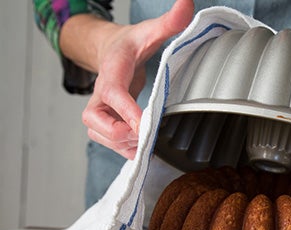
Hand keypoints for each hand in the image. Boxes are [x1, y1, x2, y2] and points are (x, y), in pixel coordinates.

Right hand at [76, 0, 193, 158]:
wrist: (111, 52)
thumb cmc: (130, 45)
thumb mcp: (149, 31)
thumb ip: (169, 21)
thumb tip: (188, 3)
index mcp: (111, 73)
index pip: (113, 95)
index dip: (128, 113)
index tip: (147, 126)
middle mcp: (99, 95)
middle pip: (100, 125)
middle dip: (127, 132)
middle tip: (152, 130)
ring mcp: (99, 111)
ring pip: (102, 137)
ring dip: (127, 144)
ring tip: (149, 137)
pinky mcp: (104, 123)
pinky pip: (110, 144)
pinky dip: (127, 149)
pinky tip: (144, 145)